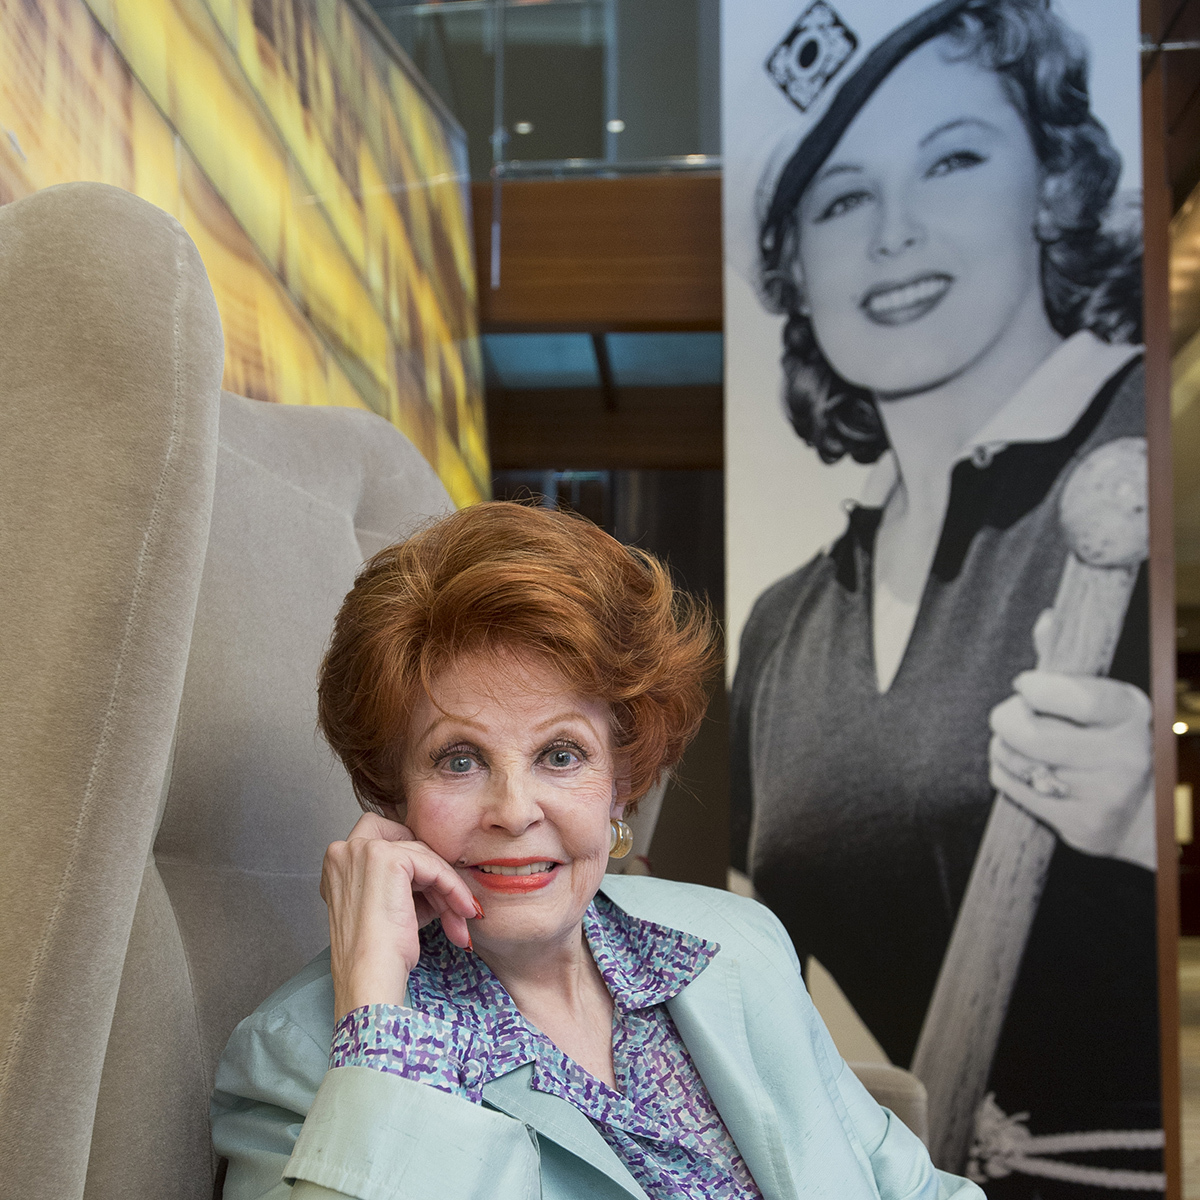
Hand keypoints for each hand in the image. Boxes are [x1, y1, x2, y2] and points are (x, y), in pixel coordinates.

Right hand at [321, 812, 481, 1021]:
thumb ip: (405, 882)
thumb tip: (441, 874)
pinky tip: (463, 909)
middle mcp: (343, 851)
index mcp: (338, 864)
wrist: (370, 978)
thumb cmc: (376, 955)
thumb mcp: (388, 907)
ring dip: (448, 889)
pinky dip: (452, 887)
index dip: (416, 867)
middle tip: (454, 907)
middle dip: (434, 876)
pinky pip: (433, 865)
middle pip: (407, 846)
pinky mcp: (387, 857)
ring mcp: (363, 850)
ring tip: (461, 919)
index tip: (436, 893)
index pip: (388, 845)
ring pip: (423, 857)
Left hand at [988, 671, 1154, 870]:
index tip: (1025, 685)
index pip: (1073, 698)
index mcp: (1129, 713)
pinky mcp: (1079, 823)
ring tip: (1019, 743)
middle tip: (1013, 715)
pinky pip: (1010, 785)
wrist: (1143, 812)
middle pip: (1028, 733)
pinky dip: (1006, 772)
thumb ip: (1067, 662)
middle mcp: (1122, 754)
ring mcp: (1102, 793)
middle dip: (1006, 717)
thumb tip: (1047, 620)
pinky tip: (1025, 769)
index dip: (1034, 688)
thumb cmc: (1106, 740)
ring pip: (1013, 758)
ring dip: (1002, 746)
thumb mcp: (1100, 698)